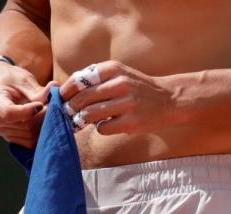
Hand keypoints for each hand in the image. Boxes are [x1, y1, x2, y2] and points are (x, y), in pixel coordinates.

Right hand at [0, 62, 57, 148]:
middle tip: (51, 106)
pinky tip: (41, 120)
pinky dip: (38, 133)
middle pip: (23, 126)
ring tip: (46, 111)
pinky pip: (28, 141)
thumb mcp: (22, 79)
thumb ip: (37, 90)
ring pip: (28, 136)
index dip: (29, 111)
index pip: (9, 113)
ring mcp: (0, 130)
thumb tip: (55, 88)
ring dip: (42, 125)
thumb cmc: (9, 78)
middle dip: (41, 117)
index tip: (41, 104)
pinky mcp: (8, 137)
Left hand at [59, 60, 176, 135]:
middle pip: (82, 99)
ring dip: (82, 120)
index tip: (61, 99)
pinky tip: (107, 124)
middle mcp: (120, 83)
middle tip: (67, 114)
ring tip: (83, 121)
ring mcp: (126, 103)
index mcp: (114, 69)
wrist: (168, 99)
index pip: (79, 80)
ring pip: (89, 114)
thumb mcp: (118, 74)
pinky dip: (100, 128)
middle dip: (70, 108)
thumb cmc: (137, 88)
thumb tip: (63, 91)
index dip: (66, 91)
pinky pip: (103, 128)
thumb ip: (94, 80)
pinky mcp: (131, 122)